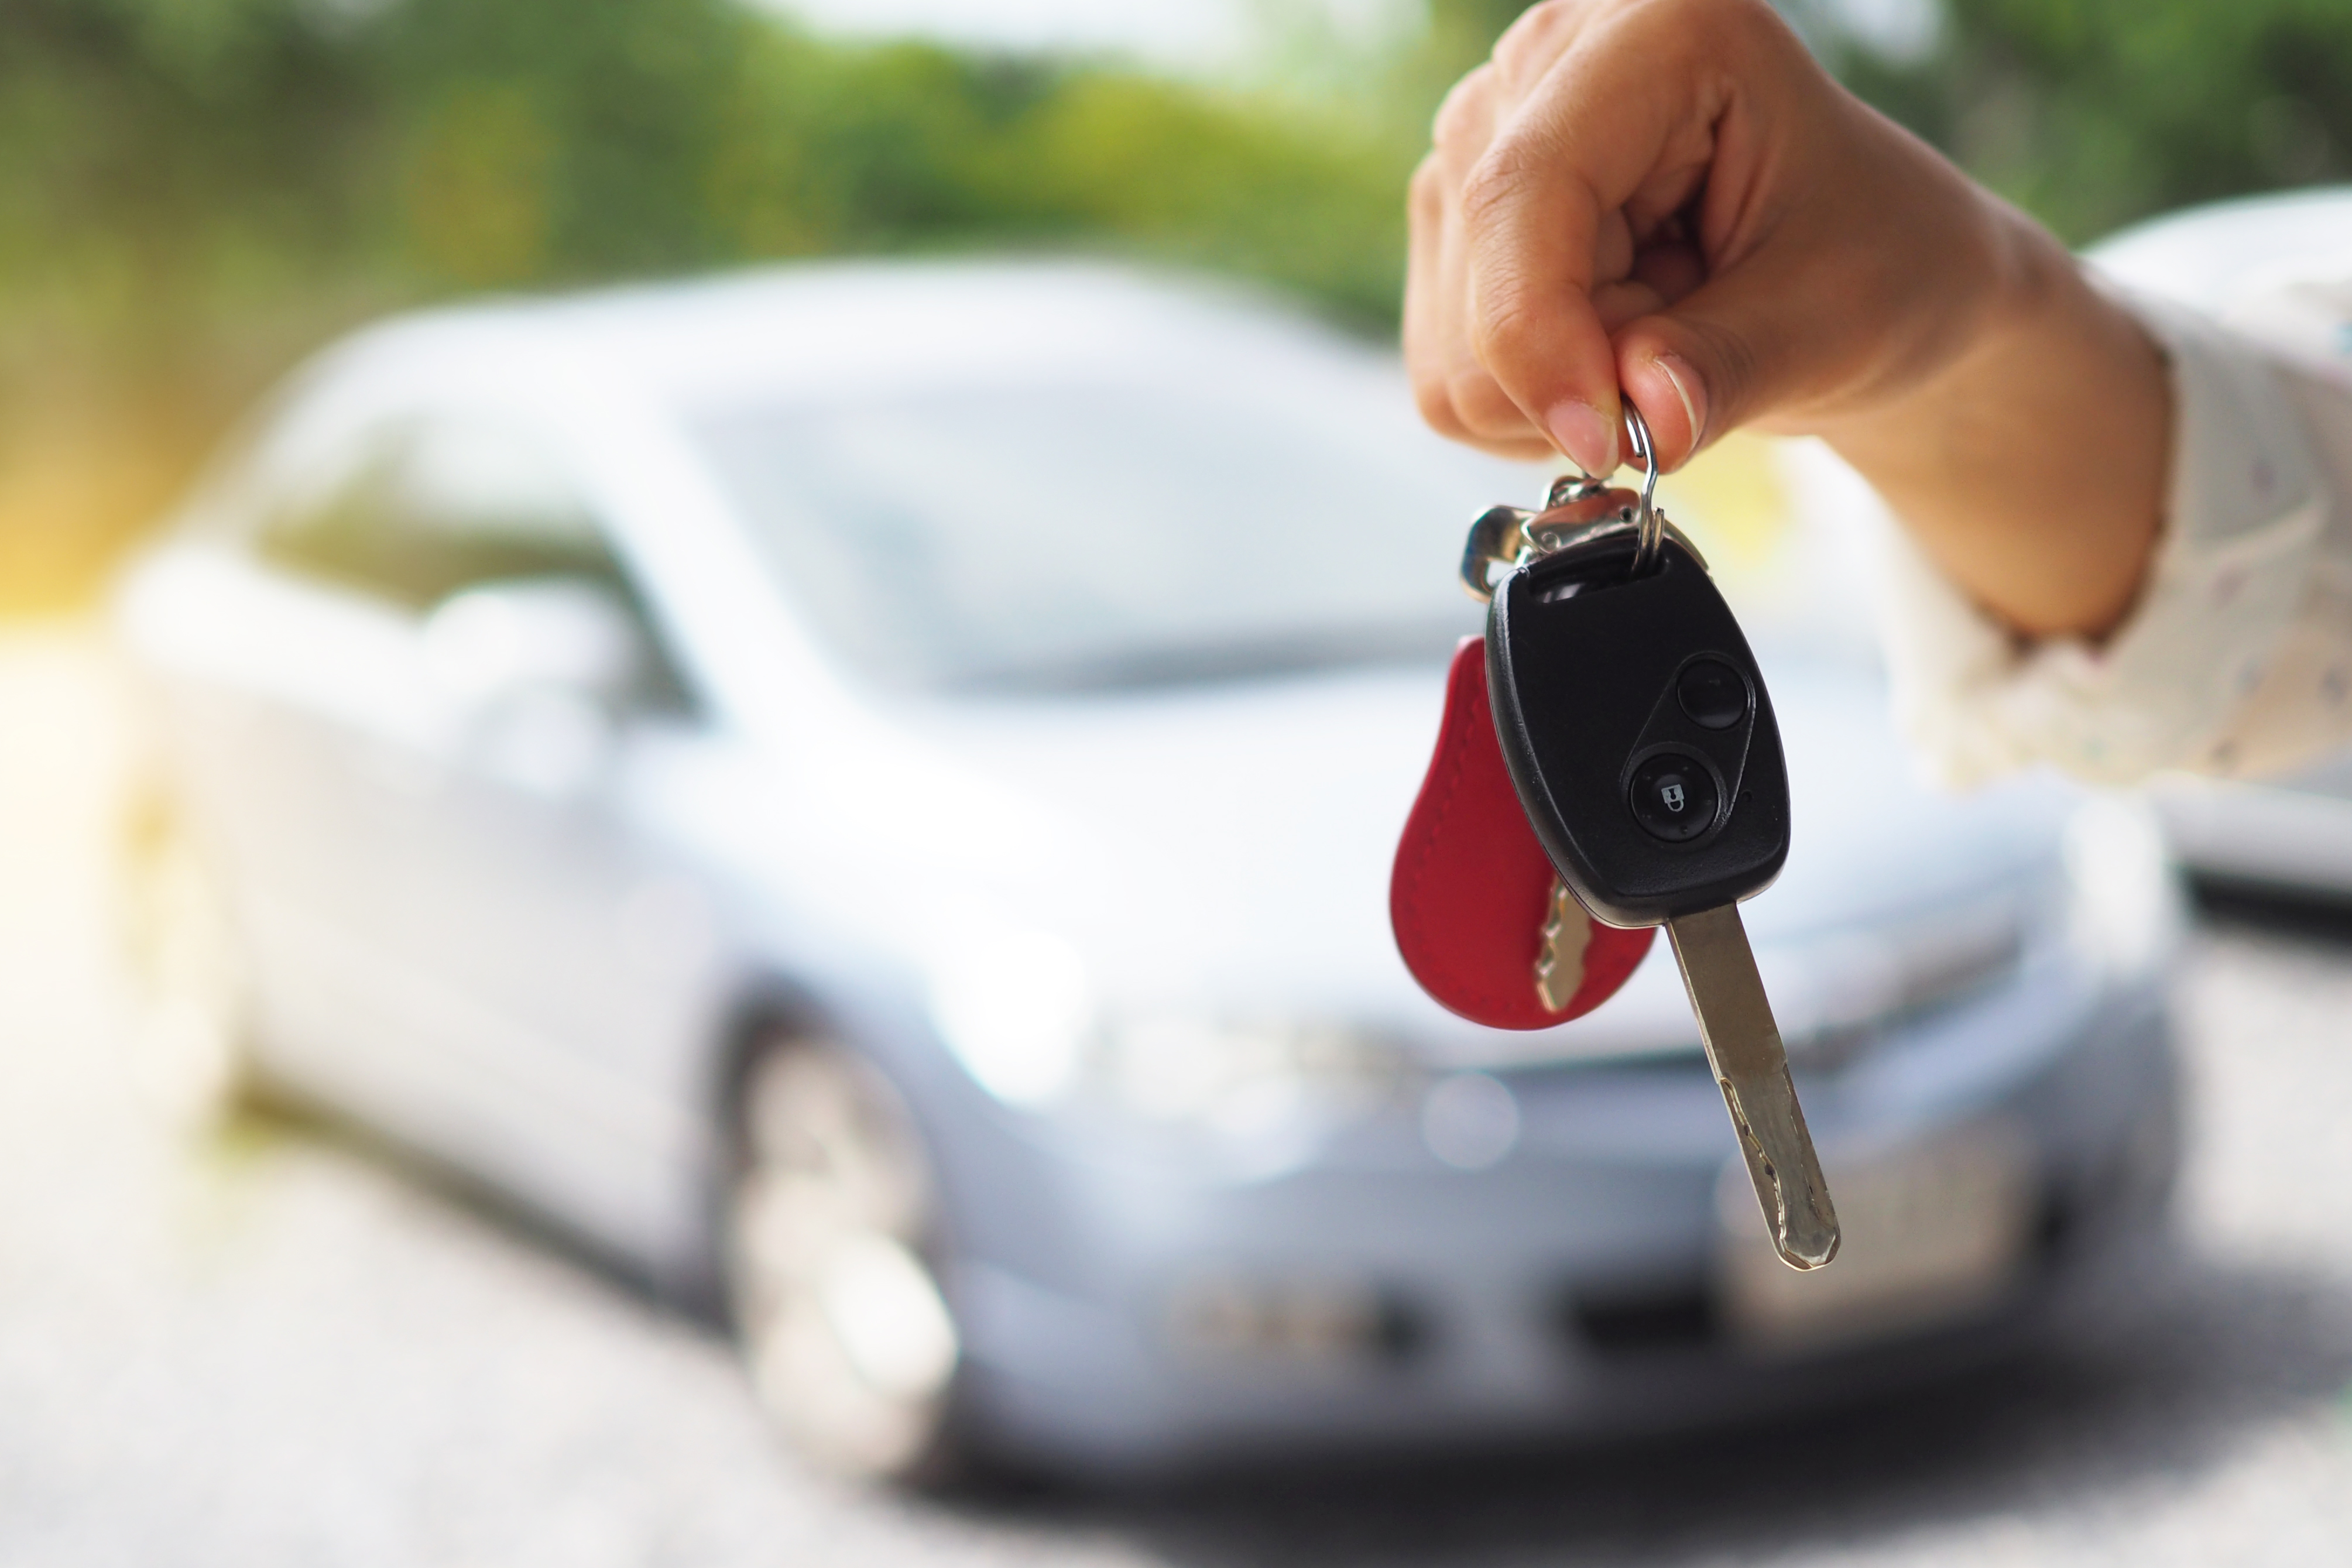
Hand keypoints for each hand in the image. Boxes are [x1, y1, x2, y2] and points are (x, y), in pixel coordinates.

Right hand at [1406, 0, 2168, 638]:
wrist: (1866, 270)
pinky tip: (1612, 354)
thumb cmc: (1874, 260)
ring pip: (1454, 347)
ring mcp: (1486, 141)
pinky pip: (1446, 378)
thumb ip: (1729, 367)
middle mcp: (1546, 63)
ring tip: (1664, 338)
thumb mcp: (1833, 319)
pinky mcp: (1456, 221)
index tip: (1603, 441)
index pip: (1525, 188)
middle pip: (1482, 274)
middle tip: (1693, 354)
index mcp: (1657, 35)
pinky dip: (1531, 408)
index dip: (1540, 332)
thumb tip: (1641, 426)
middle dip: (1581, 368)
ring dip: (1559, 395)